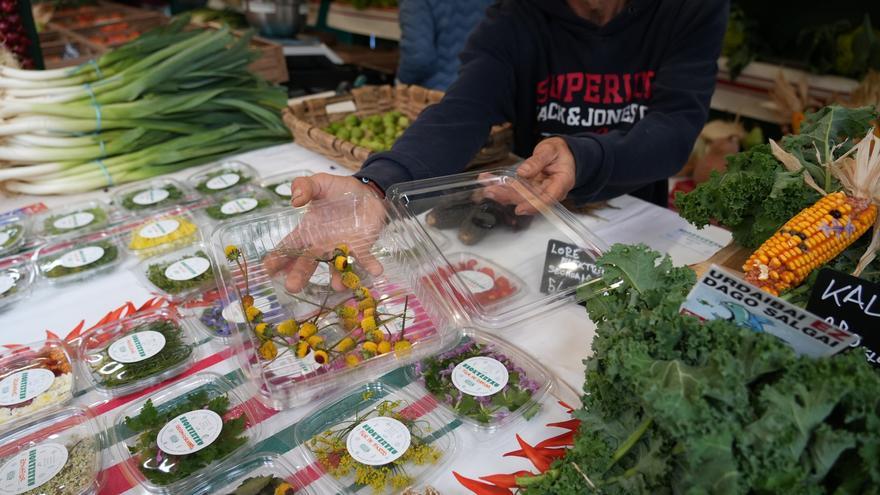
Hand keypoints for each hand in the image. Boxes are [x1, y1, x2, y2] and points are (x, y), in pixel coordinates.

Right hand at [263, 173, 385, 292]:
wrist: (365, 191)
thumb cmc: (338, 190)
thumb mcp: (319, 182)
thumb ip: (304, 186)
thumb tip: (295, 200)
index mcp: (308, 230)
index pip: (290, 246)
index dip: (277, 258)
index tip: (268, 270)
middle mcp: (322, 244)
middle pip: (308, 262)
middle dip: (299, 275)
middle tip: (292, 287)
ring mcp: (342, 248)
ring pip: (336, 267)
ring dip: (337, 278)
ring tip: (337, 286)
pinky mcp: (361, 246)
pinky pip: (364, 259)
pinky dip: (369, 266)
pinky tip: (376, 271)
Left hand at [481, 137, 576, 214]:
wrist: (562, 153)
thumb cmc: (560, 152)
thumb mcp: (551, 150)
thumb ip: (538, 161)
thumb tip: (523, 172)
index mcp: (561, 183)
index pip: (548, 199)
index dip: (533, 205)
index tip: (519, 209)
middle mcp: (550, 191)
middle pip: (529, 199)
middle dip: (509, 197)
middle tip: (491, 191)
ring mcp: (538, 192)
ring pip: (519, 196)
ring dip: (502, 192)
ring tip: (486, 187)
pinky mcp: (529, 189)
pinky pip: (515, 190)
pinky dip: (501, 186)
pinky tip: (488, 181)